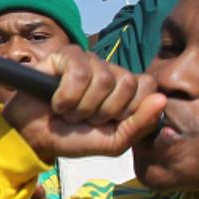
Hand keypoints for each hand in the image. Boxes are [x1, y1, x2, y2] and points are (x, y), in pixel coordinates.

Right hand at [3, 45, 165, 161]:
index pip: (148, 85)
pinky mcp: (66, 56)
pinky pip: (78, 72)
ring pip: (103, 78)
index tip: (109, 123)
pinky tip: (57, 102)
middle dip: (104, 111)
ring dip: (82, 106)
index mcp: (125, 90)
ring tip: (70, 113)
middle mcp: (109, 71)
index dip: (129, 109)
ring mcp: (88, 61)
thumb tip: (163, 99)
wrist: (35, 138)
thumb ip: (140, 125)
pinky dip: (66, 96)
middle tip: (86, 119)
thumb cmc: (73, 139)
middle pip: (127, 82)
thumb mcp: (113, 142)